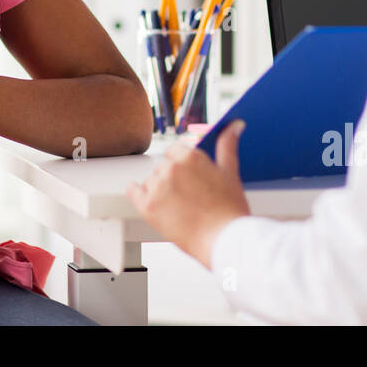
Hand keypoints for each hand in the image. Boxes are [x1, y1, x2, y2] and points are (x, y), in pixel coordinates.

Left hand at [125, 120, 250, 268]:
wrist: (224, 241)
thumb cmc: (229, 211)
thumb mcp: (230, 172)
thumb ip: (227, 145)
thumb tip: (233, 125)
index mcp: (190, 156)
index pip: (175, 151)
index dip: (182, 166)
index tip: (188, 177)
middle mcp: (171, 168)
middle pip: (163, 166)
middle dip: (172, 179)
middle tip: (188, 196)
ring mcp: (158, 187)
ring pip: (151, 180)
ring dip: (160, 189)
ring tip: (179, 206)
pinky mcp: (148, 206)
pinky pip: (133, 191)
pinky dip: (138, 193)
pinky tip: (148, 198)